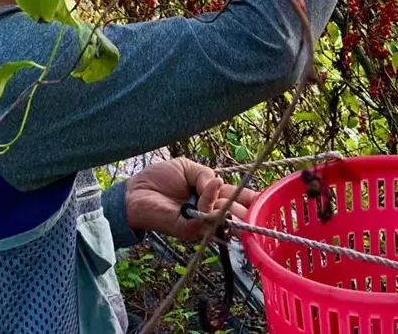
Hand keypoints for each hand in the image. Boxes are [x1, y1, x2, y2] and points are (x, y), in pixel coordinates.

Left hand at [125, 158, 256, 240]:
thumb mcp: (188, 168)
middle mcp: (207, 210)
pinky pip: (205, 219)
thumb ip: (205, 176)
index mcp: (210, 194)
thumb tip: (219, 183)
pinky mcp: (187, 228)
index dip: (249, 198)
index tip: (263, 198)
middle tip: (260, 208)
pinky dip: (210, 202)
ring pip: (223, 219)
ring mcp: (198, 221)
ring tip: (247, 206)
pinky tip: (214, 187)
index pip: (234, 198)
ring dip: (234, 209)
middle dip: (248, 211)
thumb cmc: (159, 178)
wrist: (135, 191)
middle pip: (233, 213)